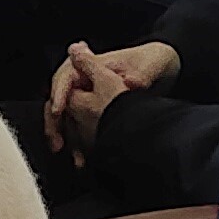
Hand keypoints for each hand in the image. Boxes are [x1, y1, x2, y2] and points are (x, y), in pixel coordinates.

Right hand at [42, 39, 177, 155]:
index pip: (66, 77)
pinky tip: (84, 157)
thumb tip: (132, 81)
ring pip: (67, 117)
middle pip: (60, 99)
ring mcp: (90, 94)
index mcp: (95, 64)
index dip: (59, 94)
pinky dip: (79, 142)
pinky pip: (79, 126)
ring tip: (75, 157)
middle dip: (55, 122)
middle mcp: (88, 80)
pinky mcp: (95, 109)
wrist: (163, 67)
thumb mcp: (150, 65)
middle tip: (57, 142)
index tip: (57, 111)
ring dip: (67, 136)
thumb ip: (140, 74)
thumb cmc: (152, 61)